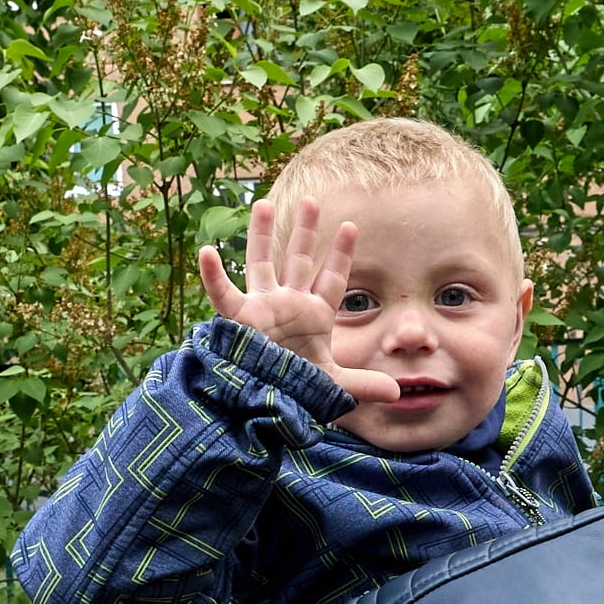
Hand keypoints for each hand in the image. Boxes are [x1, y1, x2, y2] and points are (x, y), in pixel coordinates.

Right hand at [198, 198, 404, 407]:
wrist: (267, 402)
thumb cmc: (297, 388)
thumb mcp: (333, 383)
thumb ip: (363, 383)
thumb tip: (397, 393)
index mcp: (313, 314)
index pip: (331, 277)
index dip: (340, 253)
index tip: (350, 226)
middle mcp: (288, 304)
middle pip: (298, 260)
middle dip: (305, 231)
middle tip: (310, 201)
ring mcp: (262, 307)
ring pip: (260, 263)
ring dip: (260, 235)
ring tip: (261, 203)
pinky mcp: (240, 319)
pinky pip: (223, 294)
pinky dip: (213, 275)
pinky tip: (206, 251)